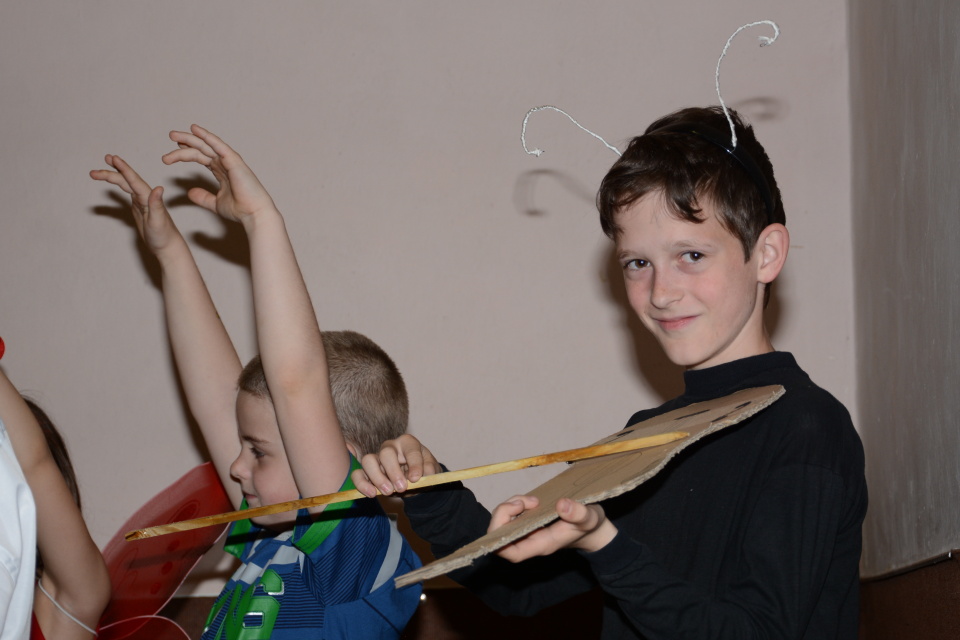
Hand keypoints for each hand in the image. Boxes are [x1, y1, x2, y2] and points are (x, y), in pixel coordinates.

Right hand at [90, 154, 182, 253]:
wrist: (167, 246)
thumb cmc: (164, 236)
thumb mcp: (159, 221)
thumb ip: (157, 205)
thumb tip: (159, 188)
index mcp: (149, 197)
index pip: (134, 180)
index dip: (124, 168)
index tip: (113, 158)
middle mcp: (146, 196)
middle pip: (125, 180)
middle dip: (110, 174)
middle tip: (94, 172)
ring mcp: (141, 200)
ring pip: (124, 185)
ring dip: (111, 177)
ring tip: (96, 173)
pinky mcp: (138, 206)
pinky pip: (124, 194)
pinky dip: (115, 189)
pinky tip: (107, 186)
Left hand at [162, 125, 276, 225]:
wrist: (254, 214)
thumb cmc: (241, 210)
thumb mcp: (216, 203)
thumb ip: (203, 197)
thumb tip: (189, 192)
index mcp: (222, 171)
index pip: (201, 157)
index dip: (186, 153)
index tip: (172, 155)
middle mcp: (225, 163)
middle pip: (201, 149)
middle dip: (185, 142)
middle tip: (171, 136)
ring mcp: (230, 161)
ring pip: (206, 145)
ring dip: (190, 138)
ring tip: (173, 135)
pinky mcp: (234, 161)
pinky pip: (218, 145)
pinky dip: (207, 136)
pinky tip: (195, 129)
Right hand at [353, 434, 440, 497]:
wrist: (416, 481)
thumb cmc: (423, 470)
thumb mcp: (432, 470)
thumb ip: (430, 470)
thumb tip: (424, 474)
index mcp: (408, 443)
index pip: (410, 449)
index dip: (414, 463)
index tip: (416, 478)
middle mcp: (390, 447)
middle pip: (386, 453)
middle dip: (393, 471)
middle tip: (402, 488)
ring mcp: (377, 458)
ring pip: (368, 461)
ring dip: (377, 478)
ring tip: (388, 492)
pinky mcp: (367, 472)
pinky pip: (358, 474)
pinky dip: (362, 484)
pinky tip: (372, 494)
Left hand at [490, 495, 617, 560]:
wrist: (594, 528)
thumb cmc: (591, 526)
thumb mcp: (591, 517)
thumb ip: (579, 513)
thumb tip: (561, 505)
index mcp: (542, 544)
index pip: (512, 553)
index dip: (500, 541)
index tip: (508, 519)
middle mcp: (531, 540)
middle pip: (501, 536)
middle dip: (504, 515)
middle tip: (523, 502)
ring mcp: (529, 531)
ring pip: (505, 523)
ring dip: (511, 506)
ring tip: (532, 499)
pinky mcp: (530, 521)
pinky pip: (513, 515)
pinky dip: (517, 504)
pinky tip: (531, 500)